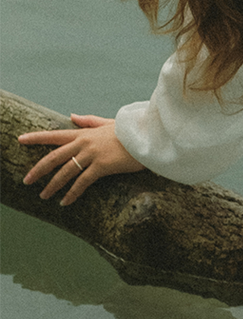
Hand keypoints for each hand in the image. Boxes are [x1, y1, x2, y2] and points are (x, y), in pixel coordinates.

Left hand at [18, 114, 144, 205]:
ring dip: (53, 185)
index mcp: (84, 133)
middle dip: (38, 169)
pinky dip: (72, 193)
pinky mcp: (102, 166)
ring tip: (44, 195)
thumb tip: (73, 116)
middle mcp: (84, 143)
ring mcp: (92, 154)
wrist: (147, 136)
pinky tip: (65, 202)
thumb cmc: (130, 131)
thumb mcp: (108, 123)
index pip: (54, 135)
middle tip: (26, 180)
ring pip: (65, 172)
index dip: (36, 137)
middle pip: (54, 157)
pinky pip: (82, 182)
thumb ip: (89, 121)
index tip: (20, 139)